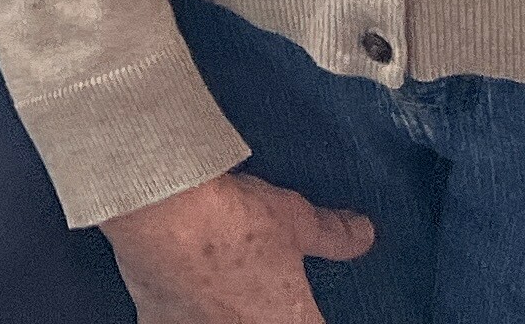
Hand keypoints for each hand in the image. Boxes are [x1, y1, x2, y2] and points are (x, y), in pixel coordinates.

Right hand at [100, 169, 373, 322]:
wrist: (163, 211)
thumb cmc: (231, 220)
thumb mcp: (295, 220)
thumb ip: (332, 235)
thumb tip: (361, 233)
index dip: (309, 314)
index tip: (302, 304)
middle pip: (269, 322)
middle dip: (264, 310)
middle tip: (256, 290)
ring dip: (222, 313)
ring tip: (220, 288)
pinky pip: (175, 322)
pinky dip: (181, 311)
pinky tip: (179, 292)